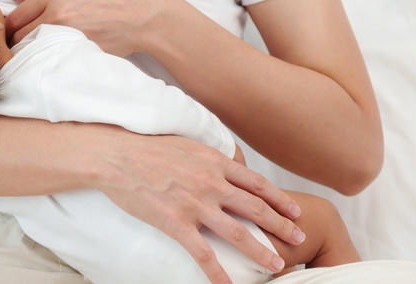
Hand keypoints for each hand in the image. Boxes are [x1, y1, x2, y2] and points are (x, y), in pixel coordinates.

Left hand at [6, 0, 168, 55]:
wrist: (142, 14)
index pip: (16, 16)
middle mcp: (56, 14)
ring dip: (31, 52)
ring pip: (34, 50)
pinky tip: (54, 57)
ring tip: (38, 50)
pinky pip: (52, 59)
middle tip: (22, 43)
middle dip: (17, 41)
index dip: (10, 26)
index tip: (12, 32)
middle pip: (19, 36)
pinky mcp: (77, 53)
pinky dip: (49, 60)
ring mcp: (66, 36)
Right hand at [96, 132, 303, 283]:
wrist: (115, 156)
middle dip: (281, 224)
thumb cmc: (145, 147)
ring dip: (260, 250)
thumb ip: (208, 157)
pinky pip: (202, 253)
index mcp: (213, 163)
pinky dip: (218, 273)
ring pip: (237, 232)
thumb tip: (225, 164)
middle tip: (299, 237)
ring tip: (278, 264)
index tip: (295, 209)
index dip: (278, 198)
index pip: (256, 183)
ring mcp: (194, 204)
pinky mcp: (175, 223)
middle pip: (255, 208)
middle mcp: (210, 183)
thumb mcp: (186, 144)